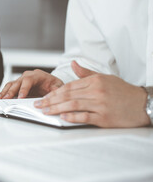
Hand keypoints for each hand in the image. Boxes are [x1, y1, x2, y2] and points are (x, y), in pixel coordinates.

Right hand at [0, 69, 62, 98]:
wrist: (51, 83)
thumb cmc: (54, 84)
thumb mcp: (58, 86)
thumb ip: (55, 90)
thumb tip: (52, 96)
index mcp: (37, 75)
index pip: (28, 80)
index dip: (24, 89)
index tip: (20, 97)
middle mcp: (27, 76)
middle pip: (16, 83)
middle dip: (10, 92)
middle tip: (5, 99)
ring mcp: (21, 81)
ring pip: (10, 85)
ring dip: (4, 93)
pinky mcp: (17, 86)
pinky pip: (8, 89)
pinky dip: (1, 93)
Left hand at [34, 61, 149, 127]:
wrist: (143, 104)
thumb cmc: (123, 92)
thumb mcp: (105, 78)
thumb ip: (86, 73)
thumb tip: (73, 64)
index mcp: (95, 81)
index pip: (68, 86)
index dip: (53, 92)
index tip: (43, 97)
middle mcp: (96, 92)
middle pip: (67, 95)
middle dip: (50, 100)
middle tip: (38, 105)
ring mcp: (100, 105)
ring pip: (73, 105)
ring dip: (56, 109)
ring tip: (45, 111)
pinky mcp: (104, 117)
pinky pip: (85, 116)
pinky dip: (72, 117)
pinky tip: (62, 117)